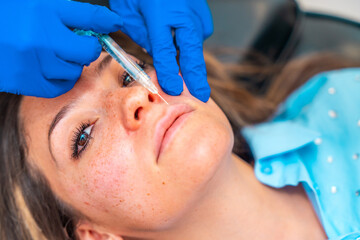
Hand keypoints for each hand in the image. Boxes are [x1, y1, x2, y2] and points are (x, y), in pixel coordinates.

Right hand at [0, 0, 121, 96]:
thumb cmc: (10, 15)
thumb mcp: (39, 4)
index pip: (90, 17)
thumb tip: (108, 22)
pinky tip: (47, 68)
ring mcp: (34, 62)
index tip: (113, 23)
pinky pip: (59, 86)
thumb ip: (71, 14)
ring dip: (70, 65)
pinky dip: (59, 79)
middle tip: (74, 44)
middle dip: (85, 49)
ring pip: (74, 71)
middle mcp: (42, 37)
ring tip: (53, 55)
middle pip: (88, 51)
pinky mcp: (25, 81)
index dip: (106, 21)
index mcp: (45, 10)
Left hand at [110, 0, 212, 101]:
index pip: (163, 51)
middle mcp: (182, 13)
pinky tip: (183, 41)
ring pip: (195, 43)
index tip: (173, 89)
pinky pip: (199, 32)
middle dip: (196, 76)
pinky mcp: (202, 10)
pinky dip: (192, 41)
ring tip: (192, 78)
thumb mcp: (129, 9)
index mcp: (159, 13)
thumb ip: (142, 33)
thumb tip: (155, 54)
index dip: (168, 72)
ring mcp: (195, 11)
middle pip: (191, 51)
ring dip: (192, 60)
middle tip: (202, 95)